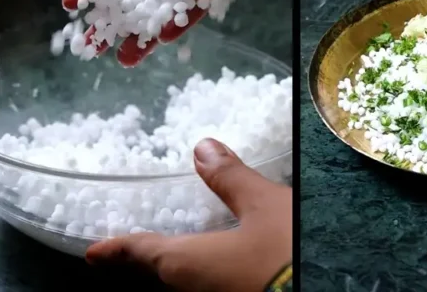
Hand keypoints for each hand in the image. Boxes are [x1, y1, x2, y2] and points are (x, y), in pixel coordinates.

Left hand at [86, 139, 291, 291]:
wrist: (332, 287)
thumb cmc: (286, 254)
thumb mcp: (266, 207)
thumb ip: (233, 180)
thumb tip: (203, 149)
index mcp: (187, 263)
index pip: (141, 253)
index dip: (116, 249)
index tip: (94, 251)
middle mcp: (193, 289)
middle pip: (160, 274)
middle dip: (144, 261)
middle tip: (128, 251)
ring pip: (185, 283)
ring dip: (176, 266)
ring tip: (173, 251)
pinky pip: (209, 285)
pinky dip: (203, 271)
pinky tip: (219, 262)